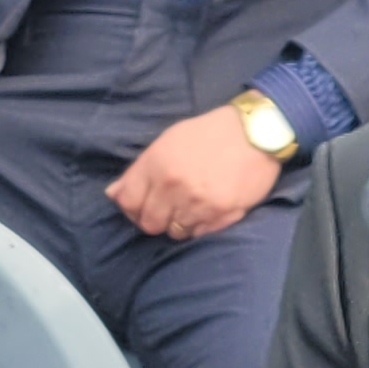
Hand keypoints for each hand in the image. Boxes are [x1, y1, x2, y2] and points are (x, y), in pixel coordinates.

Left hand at [108, 106, 282, 240]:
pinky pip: (199, 235)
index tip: (141, 206)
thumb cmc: (209, 133)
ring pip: (174, 233)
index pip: (128, 202)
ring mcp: (198, 203)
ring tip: (190, 206)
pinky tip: (207, 209)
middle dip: (155, 219)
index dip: (131, 208)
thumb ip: (139, 170)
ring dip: (178, 223)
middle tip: (168, 208)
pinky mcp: (222, 215)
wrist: (255, 132)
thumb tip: (113, 193)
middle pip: (149, 224)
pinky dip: (199, 226)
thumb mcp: (168, 142)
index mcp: (156, 164)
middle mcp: (173, 186)